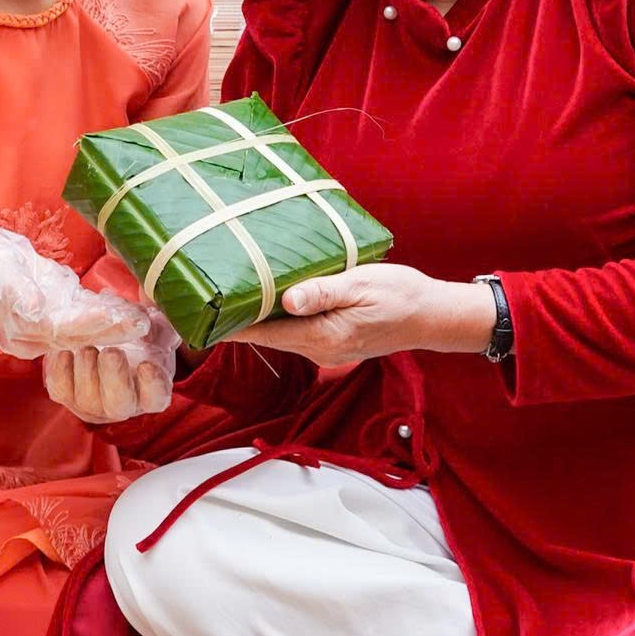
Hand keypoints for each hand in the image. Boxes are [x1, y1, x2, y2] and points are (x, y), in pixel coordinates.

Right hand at [0, 219, 148, 357]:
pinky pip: (79, 322)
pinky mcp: (49, 318)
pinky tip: (127, 311)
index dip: (93, 324)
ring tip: (144, 319)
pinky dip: (103, 318)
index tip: (121, 317)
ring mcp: (42, 330)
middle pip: (78, 335)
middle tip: (145, 322)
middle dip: (112, 330)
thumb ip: (13, 289)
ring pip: (83, 332)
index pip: (63, 328)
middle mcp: (34, 336)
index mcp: (20, 326)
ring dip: (113, 327)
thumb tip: (34, 307)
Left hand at [42, 310, 178, 424]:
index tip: (146, 364)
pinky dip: (62, 369)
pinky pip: (61, 389)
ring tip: (87, 346)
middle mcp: (121, 404)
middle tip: (111, 352)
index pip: (156, 398)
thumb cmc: (135, 334)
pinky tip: (65, 349)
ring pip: (87, 399)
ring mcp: (91, 403)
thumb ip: (161, 326)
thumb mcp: (154, 327)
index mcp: (149, 391)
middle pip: (119, 404)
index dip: (153, 385)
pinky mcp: (66, 394)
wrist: (101, 334)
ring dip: (87, 371)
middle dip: (114, 378)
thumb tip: (152, 319)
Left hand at [227, 264, 493, 369]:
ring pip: (280, 333)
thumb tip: (286, 300)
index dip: (229, 324)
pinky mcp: (334, 341)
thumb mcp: (362, 285)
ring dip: (258, 316)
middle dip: (237, 318)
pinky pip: (297, 331)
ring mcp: (326, 349)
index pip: (261, 333)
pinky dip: (280, 317)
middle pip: (265, 335)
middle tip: (206, 294)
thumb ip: (324, 292)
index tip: (200, 311)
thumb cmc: (401, 295)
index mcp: (320, 337)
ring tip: (230, 291)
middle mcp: (318, 350)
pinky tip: (272, 297)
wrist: (434, 315)